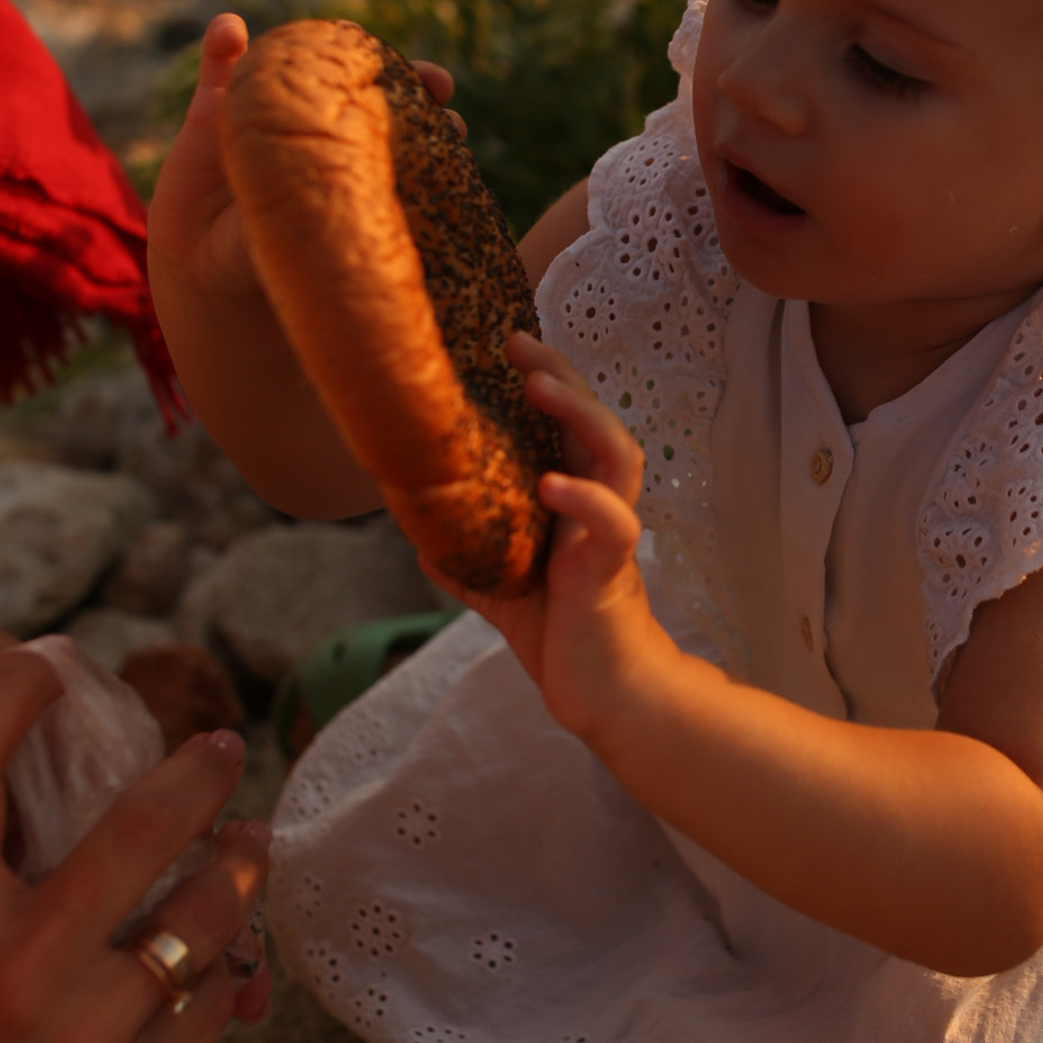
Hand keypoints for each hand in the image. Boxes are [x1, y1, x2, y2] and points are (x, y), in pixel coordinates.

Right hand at [0, 649, 269, 1042]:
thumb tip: (21, 768)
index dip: (9, 691)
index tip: (50, 660)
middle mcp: (2, 979)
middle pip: (139, 822)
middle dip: (197, 769)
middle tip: (220, 746)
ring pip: (209, 911)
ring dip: (239, 865)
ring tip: (248, 843)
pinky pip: (216, 1001)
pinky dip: (225, 972)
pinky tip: (222, 957)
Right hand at [148, 13, 466, 301]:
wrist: (203, 266)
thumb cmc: (265, 264)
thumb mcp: (299, 250)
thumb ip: (323, 231)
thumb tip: (369, 233)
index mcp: (346, 161)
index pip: (400, 133)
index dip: (431, 123)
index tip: (454, 124)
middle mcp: (313, 129)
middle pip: (362, 88)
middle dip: (401, 77)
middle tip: (433, 79)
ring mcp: (267, 114)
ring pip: (295, 64)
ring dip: (316, 43)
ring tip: (340, 34)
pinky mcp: (215, 112)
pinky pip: (218, 68)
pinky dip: (222, 43)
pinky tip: (230, 29)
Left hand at [423, 332, 670, 741]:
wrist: (606, 698)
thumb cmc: (567, 639)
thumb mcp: (505, 595)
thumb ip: (473, 566)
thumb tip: (424, 541)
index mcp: (575, 506)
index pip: (568, 429)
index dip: (547, 383)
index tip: (508, 348)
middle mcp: (598, 508)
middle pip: (596, 423)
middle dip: (563, 378)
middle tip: (519, 344)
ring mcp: (608, 535)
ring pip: (619, 457)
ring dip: (584, 417)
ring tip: (541, 388)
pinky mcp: (611, 571)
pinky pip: (615, 524)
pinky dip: (587, 499)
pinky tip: (554, 483)